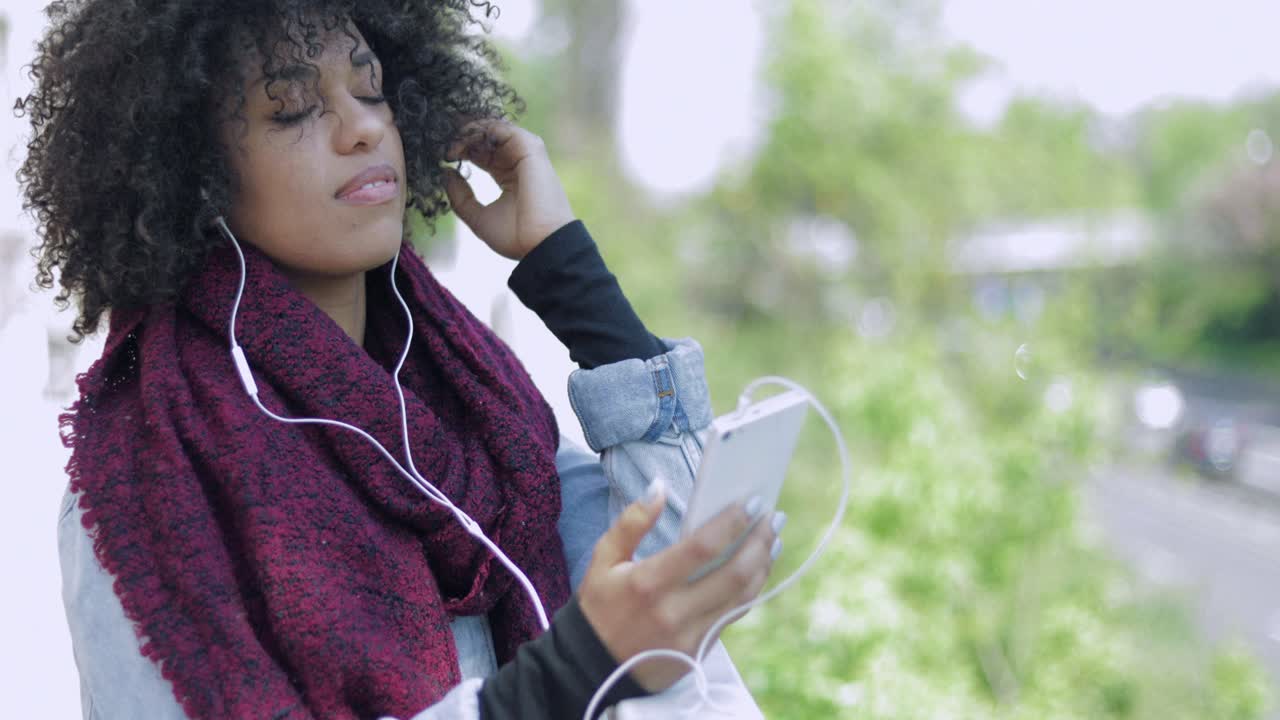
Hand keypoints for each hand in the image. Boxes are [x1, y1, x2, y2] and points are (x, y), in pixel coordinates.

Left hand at [442, 118, 576, 260]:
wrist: (541, 243)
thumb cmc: (516, 236)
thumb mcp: (478, 218)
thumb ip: (460, 197)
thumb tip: (445, 173)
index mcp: (508, 178)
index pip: (480, 153)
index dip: (459, 149)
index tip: (439, 155)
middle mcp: (517, 162)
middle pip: (485, 138)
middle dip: (460, 136)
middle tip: (437, 141)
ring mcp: (525, 154)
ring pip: (492, 129)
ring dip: (466, 131)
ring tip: (447, 143)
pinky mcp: (530, 148)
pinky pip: (501, 128)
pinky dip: (479, 129)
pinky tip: (461, 141)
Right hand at [577, 482, 781, 692]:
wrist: (595, 669)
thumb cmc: (600, 607)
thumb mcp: (603, 560)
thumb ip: (631, 522)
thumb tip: (659, 487)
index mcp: (648, 582)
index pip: (703, 546)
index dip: (733, 522)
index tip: (752, 501)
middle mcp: (673, 610)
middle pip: (734, 573)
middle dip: (760, 541)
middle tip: (773, 518)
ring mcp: (690, 635)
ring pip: (742, 596)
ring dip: (763, 564)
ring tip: (773, 539)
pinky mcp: (699, 651)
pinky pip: (733, 614)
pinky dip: (751, 588)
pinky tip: (757, 569)